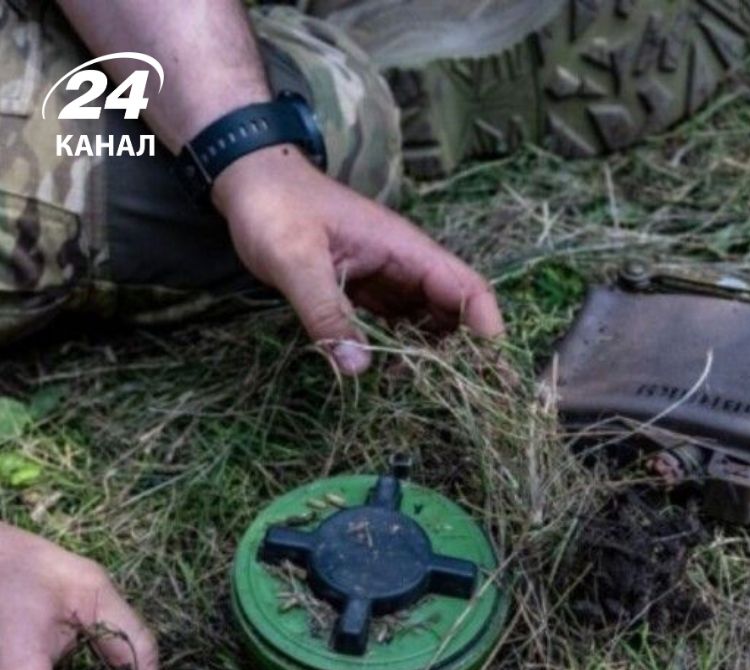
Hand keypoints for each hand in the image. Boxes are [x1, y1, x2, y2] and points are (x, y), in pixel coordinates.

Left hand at [212, 148, 505, 375]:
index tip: (490, 372)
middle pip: (456, 312)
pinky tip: (391, 376)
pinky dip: (401, 350)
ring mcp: (388, 278)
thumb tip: (358, 370)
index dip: (486, 328)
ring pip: (428, 321)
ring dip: (432, 355)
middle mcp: (406, 265)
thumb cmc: (274, 209)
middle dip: (463, 352)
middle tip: (454, 397)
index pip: (468, 289)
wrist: (248, 180)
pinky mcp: (367, 289)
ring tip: (422, 395)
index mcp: (405, 249)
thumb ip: (325, 313)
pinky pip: (397, 324)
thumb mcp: (295, 261)